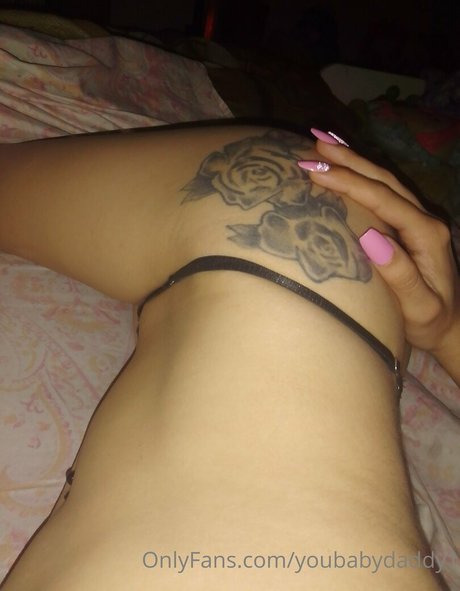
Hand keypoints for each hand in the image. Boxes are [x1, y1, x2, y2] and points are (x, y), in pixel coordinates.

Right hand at [298, 131, 459, 356]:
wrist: (452, 325)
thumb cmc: (432, 321)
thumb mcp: (419, 306)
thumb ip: (400, 273)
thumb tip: (369, 236)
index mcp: (426, 234)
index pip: (383, 199)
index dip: (348, 182)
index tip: (315, 170)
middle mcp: (423, 219)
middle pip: (382, 180)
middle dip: (347, 160)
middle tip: (311, 143)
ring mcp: (416, 218)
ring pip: (382, 180)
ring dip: (352, 159)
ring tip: (321, 140)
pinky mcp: (406, 224)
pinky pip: (382, 191)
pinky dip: (360, 173)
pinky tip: (344, 164)